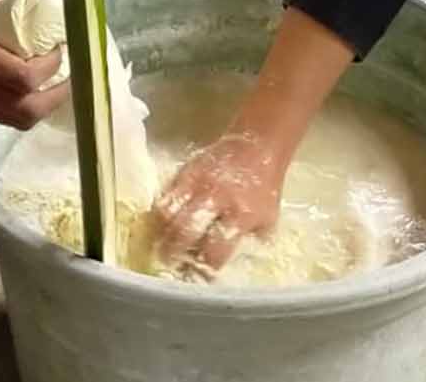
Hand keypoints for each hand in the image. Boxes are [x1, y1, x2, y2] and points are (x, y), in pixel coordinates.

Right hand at [0, 0, 68, 127]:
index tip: (61, 48)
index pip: (25, 78)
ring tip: (54, 82)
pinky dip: (21, 105)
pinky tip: (29, 87)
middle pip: (27, 111)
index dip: (52, 68)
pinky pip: (1, 117)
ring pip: (17, 120)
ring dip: (41, 104)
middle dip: (56, 96)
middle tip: (70, 75)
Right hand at [151, 131, 290, 276]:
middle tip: (167, 264)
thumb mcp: (268, 219)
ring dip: (160, 232)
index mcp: (241, 215)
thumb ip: (250, 242)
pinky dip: (160, 210)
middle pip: (185, 231)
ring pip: (168, 212)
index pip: (216, 250)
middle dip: (172, 253)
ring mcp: (198, 183)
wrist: (257, 147)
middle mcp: (217, 199)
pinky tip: (160, 222)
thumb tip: (233, 266)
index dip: (205, 268)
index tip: (198, 278)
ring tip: (158, 243)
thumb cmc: (264, 188)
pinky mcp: (186, 170)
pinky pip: (165, 193)